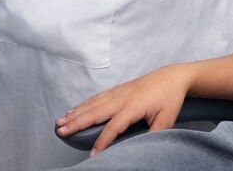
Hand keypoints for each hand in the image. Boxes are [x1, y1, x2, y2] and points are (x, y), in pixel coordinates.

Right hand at [55, 65, 191, 155]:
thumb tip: (141, 148)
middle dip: (76, 123)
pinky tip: (73, 110)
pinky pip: (96, 98)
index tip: (93, 155)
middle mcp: (122, 97)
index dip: (102, 142)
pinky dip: (83, 104)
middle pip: (95, 112)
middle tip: (60, 131)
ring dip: (75, 113)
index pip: (114, 127)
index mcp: (133, 106)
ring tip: (60, 122)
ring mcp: (118, 91)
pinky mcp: (117, 89)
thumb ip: (153, 135)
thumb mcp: (166, 120)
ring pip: (92, 103)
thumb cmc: (169, 99)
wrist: (172, 77)